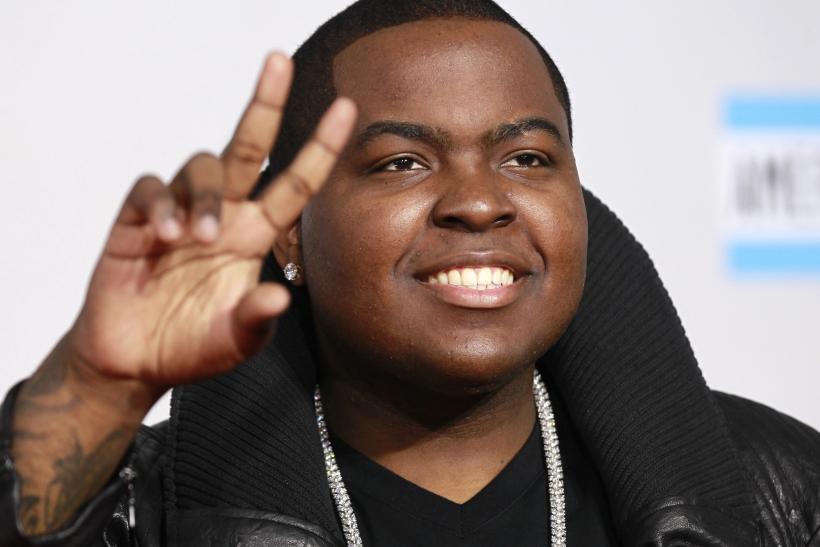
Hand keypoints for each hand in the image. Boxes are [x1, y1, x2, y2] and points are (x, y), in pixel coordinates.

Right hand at [68, 52, 355, 391]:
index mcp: (255, 236)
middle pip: (248, 146)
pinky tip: (167, 235)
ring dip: (205, 195)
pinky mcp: (137, 221)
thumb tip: (280, 296)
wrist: (134, 361)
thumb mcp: (236, 339)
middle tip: (279, 61)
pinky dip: (162, 204)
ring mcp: (180, 213)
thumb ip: (256, 318)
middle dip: (264, 103)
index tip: (345, 108)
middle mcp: (224, 215)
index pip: (295, 185)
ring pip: (201, 166)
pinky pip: (151, 190)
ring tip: (197, 239)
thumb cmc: (192, 345)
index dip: (319, 148)